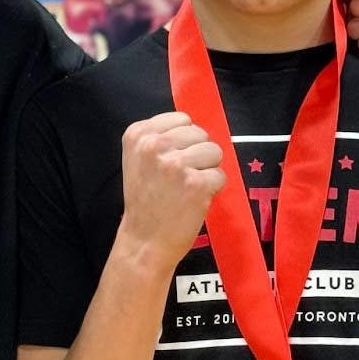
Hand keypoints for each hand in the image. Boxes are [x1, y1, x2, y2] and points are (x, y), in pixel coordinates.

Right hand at [118, 112, 224, 268]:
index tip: (171, 160)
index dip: (184, 140)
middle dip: (197, 154)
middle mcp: (154, 145)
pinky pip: (220, 174)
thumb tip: (194, 125)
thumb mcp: (138, 159)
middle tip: (179, 177)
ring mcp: (176, 163)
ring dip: (207, 170)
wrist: (144, 240)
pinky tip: (195, 199)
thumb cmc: (145, 200)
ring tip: (188, 187)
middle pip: (200, 133)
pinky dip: (213, 188)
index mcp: (138, 134)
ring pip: (214, 151)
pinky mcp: (196, 183)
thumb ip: (159, 137)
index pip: (182, 119)